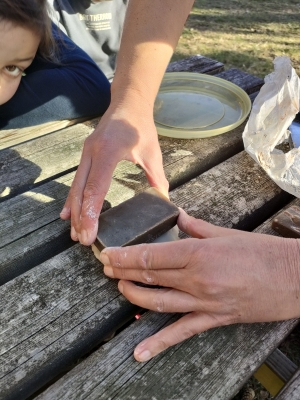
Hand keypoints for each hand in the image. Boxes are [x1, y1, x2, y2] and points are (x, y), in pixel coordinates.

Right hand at [60, 98, 168, 245]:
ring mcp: (86, 154)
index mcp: (108, 152)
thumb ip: (157, 177)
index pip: (95, 188)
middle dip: (80, 217)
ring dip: (74, 211)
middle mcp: (92, 153)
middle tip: (83, 240)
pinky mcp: (85, 155)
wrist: (127, 104)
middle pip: (81, 191)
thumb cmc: (140, 127)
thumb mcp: (152, 152)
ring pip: (75, 187)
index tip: (89, 232)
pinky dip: (72, 199)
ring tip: (75, 233)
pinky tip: (68, 214)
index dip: (91, 212)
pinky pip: (76, 181)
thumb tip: (165, 201)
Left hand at [95, 209, 299, 360]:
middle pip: (150, 276)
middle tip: (106, 268)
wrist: (294, 277)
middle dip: (123, 272)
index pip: (152, 256)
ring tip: (119, 288)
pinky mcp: (215, 319)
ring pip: (158, 302)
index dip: (126, 256)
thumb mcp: (226, 233)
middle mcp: (197, 279)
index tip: (109, 254)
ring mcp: (204, 302)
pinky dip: (159, 343)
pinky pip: (182, 332)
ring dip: (133, 295)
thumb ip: (196, 227)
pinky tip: (140, 352)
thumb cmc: (262, 252)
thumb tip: (178, 217)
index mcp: (199, 253)